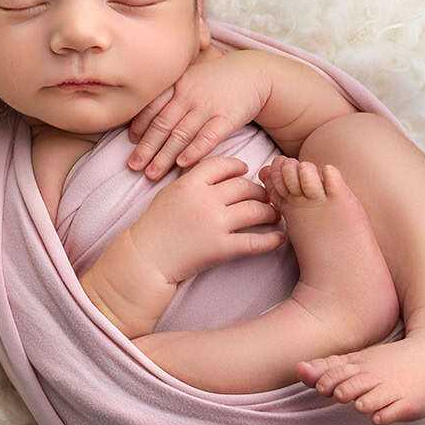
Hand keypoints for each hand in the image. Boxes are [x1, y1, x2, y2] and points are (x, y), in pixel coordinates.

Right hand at [125, 155, 285, 283]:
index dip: (238, 166)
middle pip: (245, 187)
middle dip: (260, 192)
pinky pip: (255, 242)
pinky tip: (279, 238)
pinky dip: (271, 240)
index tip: (246, 171)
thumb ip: (192, 182)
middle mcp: (205, 200)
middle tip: (267, 197)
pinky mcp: (220, 248)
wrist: (145, 259)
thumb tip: (217, 174)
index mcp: (190, 183)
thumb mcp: (169, 194)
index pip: (222, 165)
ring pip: (255, 210)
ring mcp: (214, 224)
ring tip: (275, 215)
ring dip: (270, 212)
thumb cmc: (154, 228)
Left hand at [127, 51, 271, 179]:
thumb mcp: (191, 77)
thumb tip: (144, 117)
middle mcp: (190, 95)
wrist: (254, 73)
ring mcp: (208, 106)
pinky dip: (194, 151)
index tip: (131, 142)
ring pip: (181, 134)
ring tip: (152, 174)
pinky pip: (208, 137)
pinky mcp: (227, 118)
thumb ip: (171, 94)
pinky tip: (183, 164)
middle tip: (133, 166)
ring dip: (165, 156)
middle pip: (163, 124)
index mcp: (178, 84)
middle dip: (146, 147)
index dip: (140, 125)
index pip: (152, 107)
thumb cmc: (217, 80)